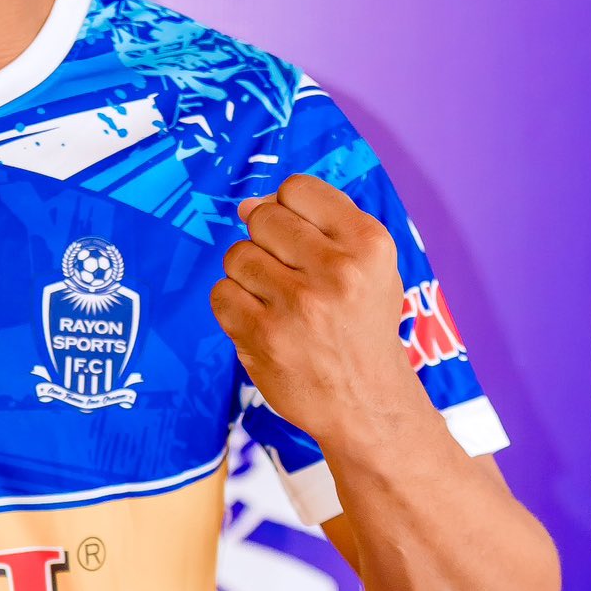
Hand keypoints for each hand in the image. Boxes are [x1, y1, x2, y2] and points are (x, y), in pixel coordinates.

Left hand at [210, 172, 420, 448]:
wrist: (365, 401)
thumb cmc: (361, 324)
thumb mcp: (369, 265)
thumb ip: (318, 224)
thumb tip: (248, 203)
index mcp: (369, 244)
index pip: (298, 189)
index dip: (287, 207)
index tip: (295, 232)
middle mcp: (336, 271)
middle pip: (262, 218)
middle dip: (264, 240)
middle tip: (285, 271)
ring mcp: (297, 305)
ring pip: (237, 255)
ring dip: (247, 275)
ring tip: (275, 299)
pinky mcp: (263, 336)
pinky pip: (221, 294)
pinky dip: (233, 306)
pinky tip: (260, 321)